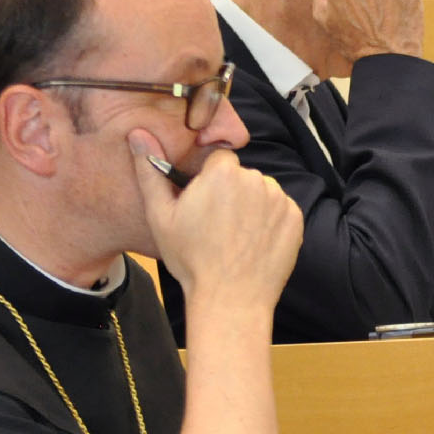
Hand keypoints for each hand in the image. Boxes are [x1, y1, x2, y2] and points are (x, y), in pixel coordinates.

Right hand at [130, 129, 302, 302]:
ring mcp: (279, 199)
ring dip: (252, 205)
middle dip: (231, 191)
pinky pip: (280, 209)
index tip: (203, 202)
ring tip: (235, 236)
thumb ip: (150, 171)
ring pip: (262, 191)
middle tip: (217, 224)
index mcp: (223, 173)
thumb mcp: (160, 216)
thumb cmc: (191, 259)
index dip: (209, 180)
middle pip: (241, 175)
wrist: (231, 298)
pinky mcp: (295, 218)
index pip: (218, 160)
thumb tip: (138, 135)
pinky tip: (253, 242)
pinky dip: (270, 221)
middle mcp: (256, 179)